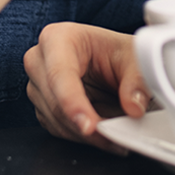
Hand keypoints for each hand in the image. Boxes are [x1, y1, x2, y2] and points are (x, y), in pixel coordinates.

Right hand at [24, 23, 152, 152]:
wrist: (110, 57)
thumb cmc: (115, 50)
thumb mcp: (135, 56)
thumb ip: (137, 80)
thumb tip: (134, 106)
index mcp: (58, 38)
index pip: (60, 75)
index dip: (74, 103)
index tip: (90, 126)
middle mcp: (40, 60)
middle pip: (56, 103)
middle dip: (87, 125)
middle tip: (115, 136)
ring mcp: (38, 85)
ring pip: (57, 121)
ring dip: (87, 134)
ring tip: (116, 133)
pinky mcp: (42, 106)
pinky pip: (59, 130)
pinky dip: (82, 136)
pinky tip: (102, 132)